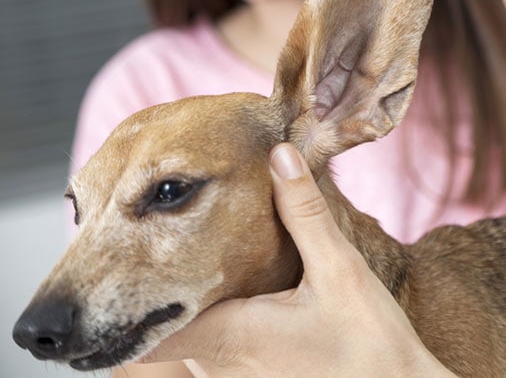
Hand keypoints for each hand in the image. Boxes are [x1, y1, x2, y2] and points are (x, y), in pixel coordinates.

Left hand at [140, 143, 454, 376]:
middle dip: (165, 285)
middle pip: (165, 326)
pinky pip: (215, 353)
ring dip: (194, 304)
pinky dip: (218, 322)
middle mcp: (218, 366)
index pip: (145, 327)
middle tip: (168, 234)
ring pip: (190, 339)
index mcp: (229, 335)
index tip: (131, 251)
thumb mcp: (340, 270)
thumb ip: (304, 213)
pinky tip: (248, 299)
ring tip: (207, 263)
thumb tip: (280, 155)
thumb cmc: (371, 345)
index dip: (127, 297)